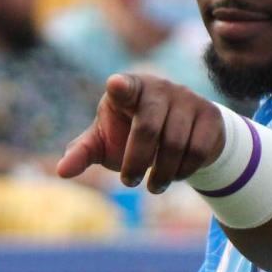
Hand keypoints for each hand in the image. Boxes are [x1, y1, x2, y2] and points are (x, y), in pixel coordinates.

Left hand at [57, 73, 224, 193]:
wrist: (181, 131)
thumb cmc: (131, 133)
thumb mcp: (105, 141)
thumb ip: (83, 153)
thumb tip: (61, 172)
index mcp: (129, 89)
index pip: (123, 86)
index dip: (120, 87)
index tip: (115, 86)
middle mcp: (160, 88)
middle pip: (149, 128)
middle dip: (137, 162)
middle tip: (129, 183)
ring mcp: (187, 99)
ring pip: (175, 144)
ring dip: (161, 174)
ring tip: (153, 186)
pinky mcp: (209, 115)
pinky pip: (197, 151)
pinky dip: (183, 170)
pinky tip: (175, 175)